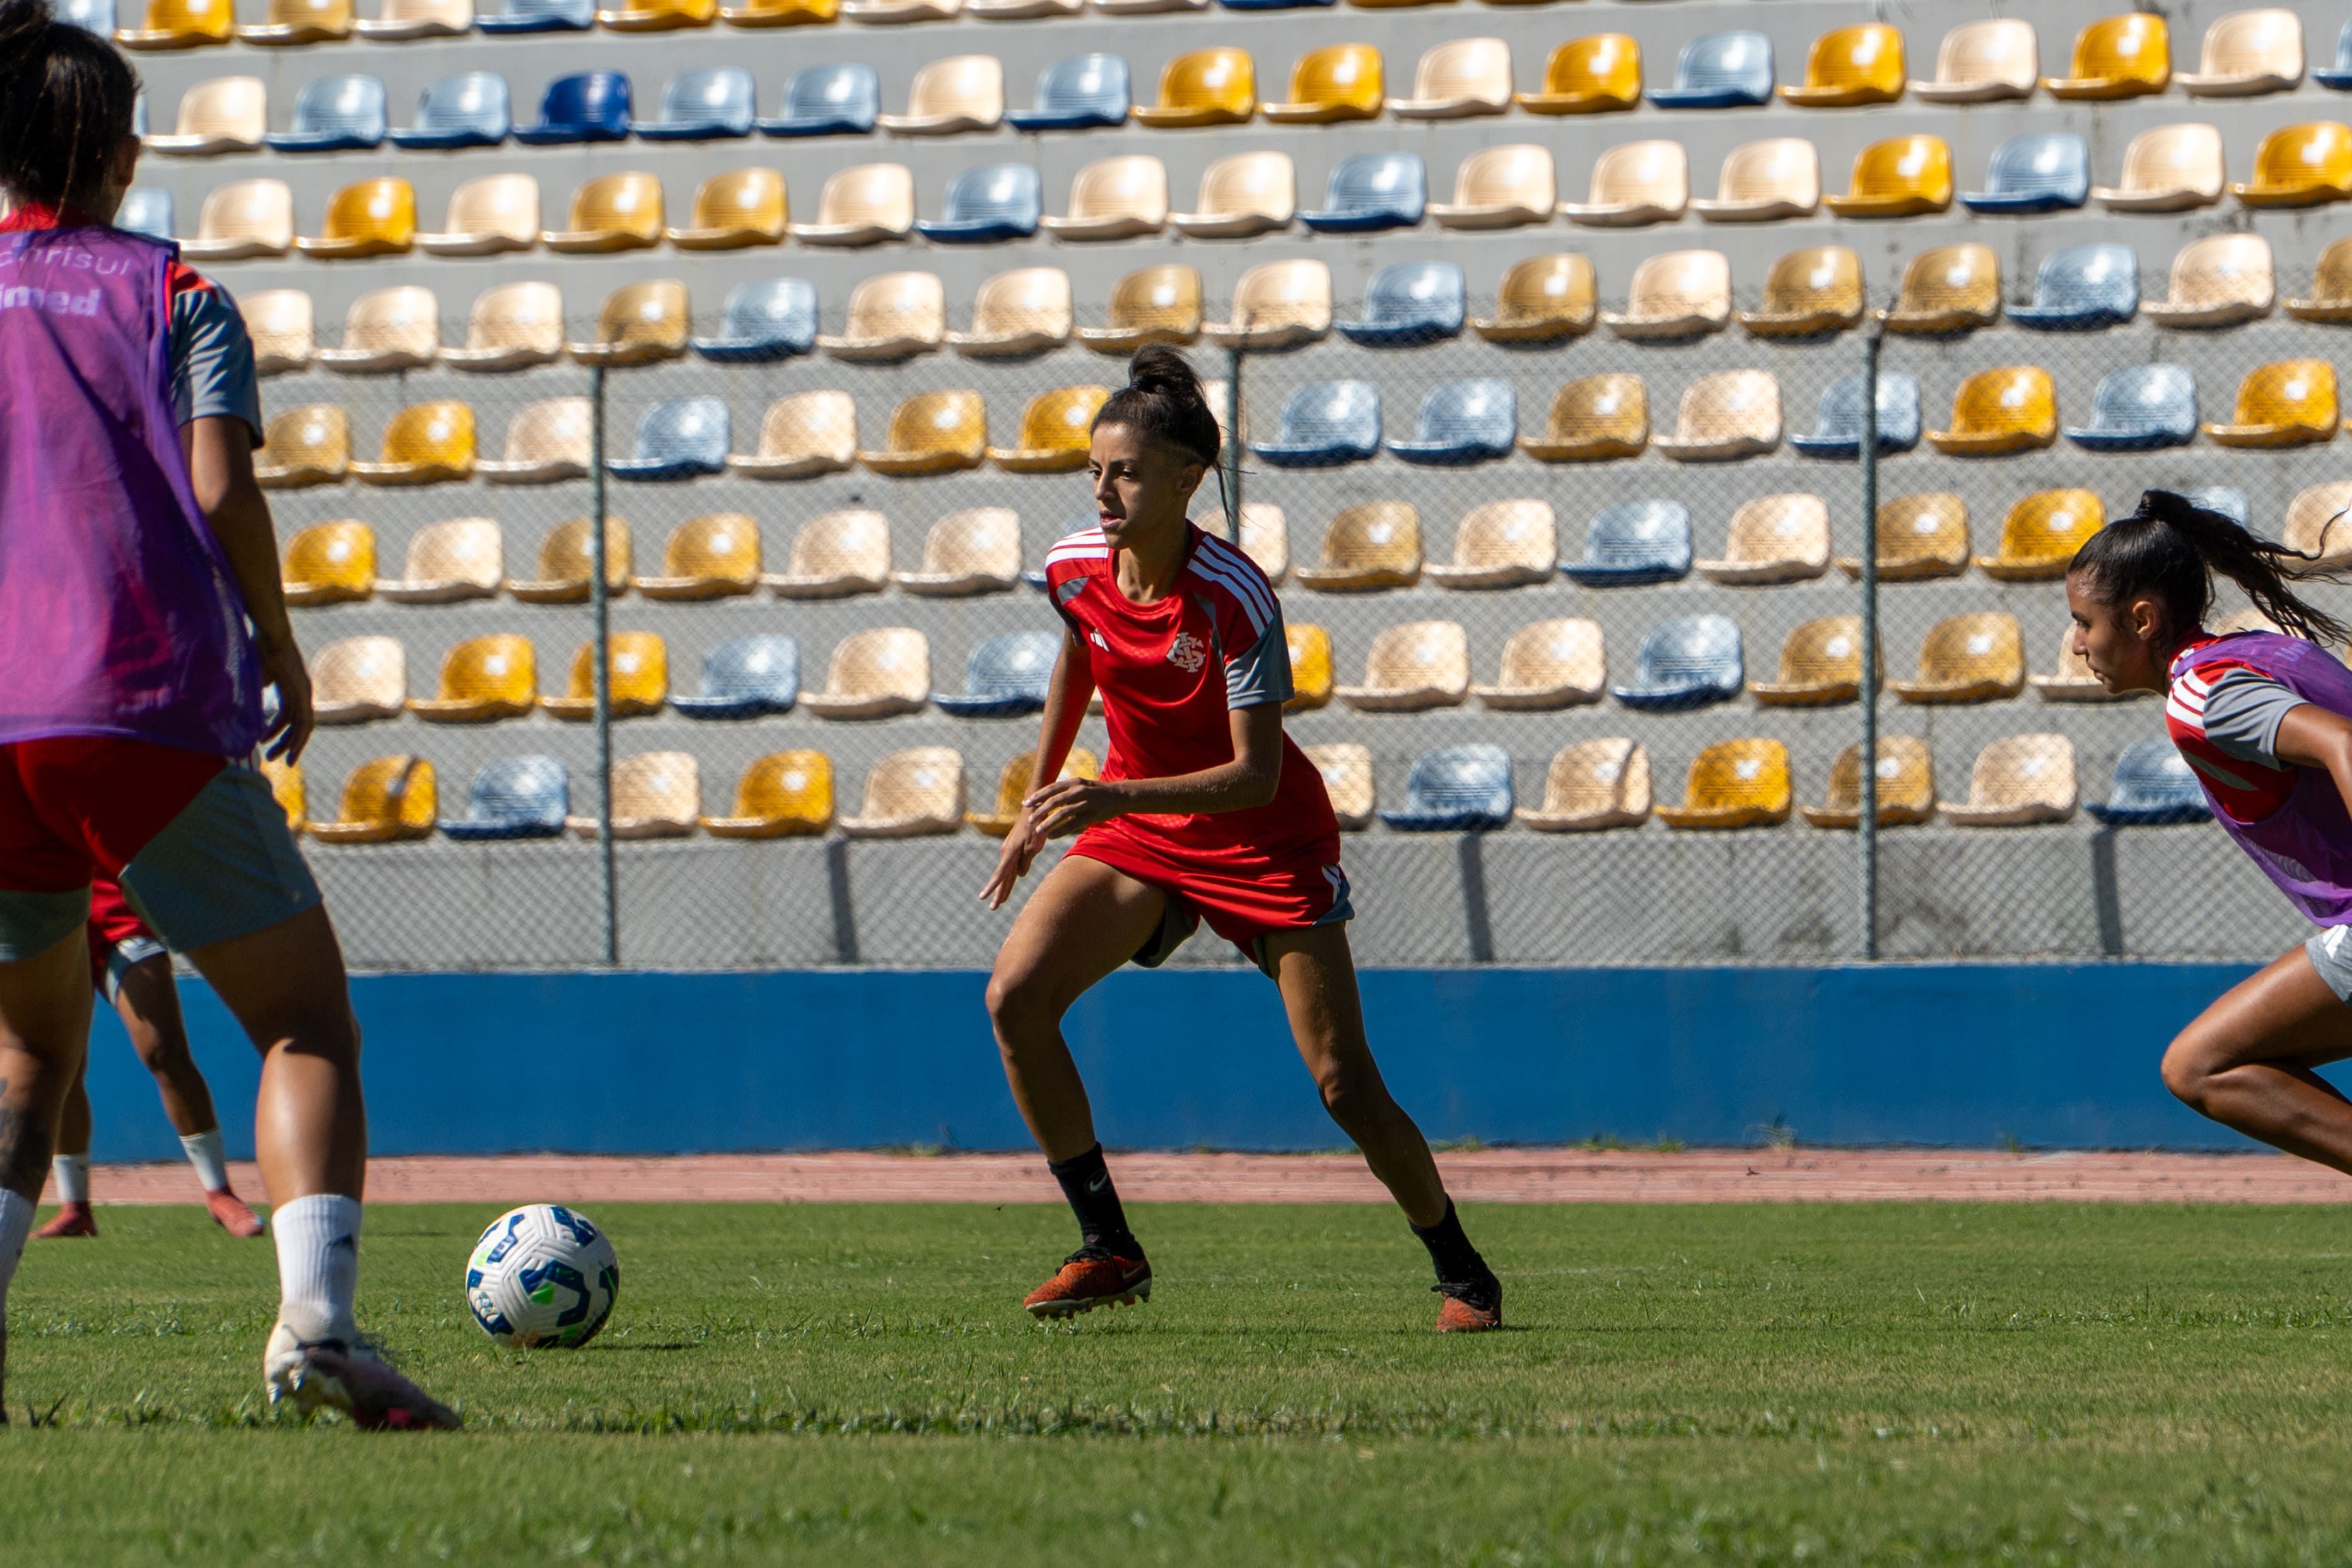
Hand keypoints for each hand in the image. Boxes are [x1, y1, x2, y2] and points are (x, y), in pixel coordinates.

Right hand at [256, 633, 313, 764]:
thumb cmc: (258, 648)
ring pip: (303, 727)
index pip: (289, 717)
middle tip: (272, 758)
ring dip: (291, 745)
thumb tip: (247, 701)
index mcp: (291, 688)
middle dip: (285, 743)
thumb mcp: (256, 675)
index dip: (279, 732)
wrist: (269, 634)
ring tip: (275, 759)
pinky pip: (304, 722)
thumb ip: (256, 689)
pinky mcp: (303, 693)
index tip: (265, 743)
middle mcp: (301, 692)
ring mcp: (305, 693)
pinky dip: (297, 738)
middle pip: (297, 725)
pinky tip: (288, 750)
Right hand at [978, 808, 1047, 910]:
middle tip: (993, 908)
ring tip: (999, 902)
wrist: (1033, 810)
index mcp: (1010, 853)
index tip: (983, 897)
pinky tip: (1008, 885)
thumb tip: (1019, 874)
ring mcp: (1008, 851)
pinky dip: (1009, 878)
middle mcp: (1006, 853)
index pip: (1000, 874)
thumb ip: (1026, 862)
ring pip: (1006, 873)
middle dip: (997, 893)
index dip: (993, 887)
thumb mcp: (1034, 847)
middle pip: (1002, 877)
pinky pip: (1010, 867)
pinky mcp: (1013, 849)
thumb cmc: (1035, 828)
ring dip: (1003, 887)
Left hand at [1023, 776, 1126, 840]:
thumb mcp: (1081, 785)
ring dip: (1048, 823)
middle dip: (1040, 811)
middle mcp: (1079, 791)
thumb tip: (1045, 798)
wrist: (1118, 796)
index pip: (1051, 788)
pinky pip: (1072, 825)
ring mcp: (1086, 803)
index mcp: (1074, 782)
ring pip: (1062, 814)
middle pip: (1054, 801)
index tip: (1025, 803)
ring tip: (1038, 831)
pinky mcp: (1091, 815)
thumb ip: (1065, 791)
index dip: (1037, 796)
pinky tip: (1052, 836)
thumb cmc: (1096, 792)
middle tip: (1029, 820)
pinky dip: (1060, 831)